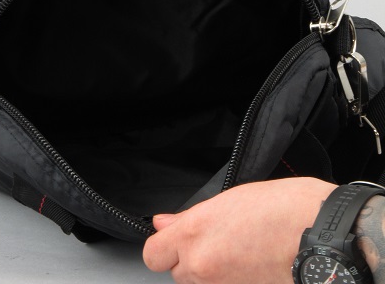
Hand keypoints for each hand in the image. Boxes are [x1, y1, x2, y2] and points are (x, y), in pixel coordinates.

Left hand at [143, 177, 336, 283]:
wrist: (322, 236)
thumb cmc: (284, 208)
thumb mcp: (230, 199)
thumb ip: (190, 217)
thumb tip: (164, 223)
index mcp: (195, 232)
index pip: (153, 254)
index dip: (163, 245)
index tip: (173, 237)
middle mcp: (202, 264)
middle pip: (176, 272)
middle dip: (189, 259)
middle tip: (216, 241)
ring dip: (209, 272)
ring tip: (237, 252)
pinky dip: (230, 281)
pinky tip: (248, 266)